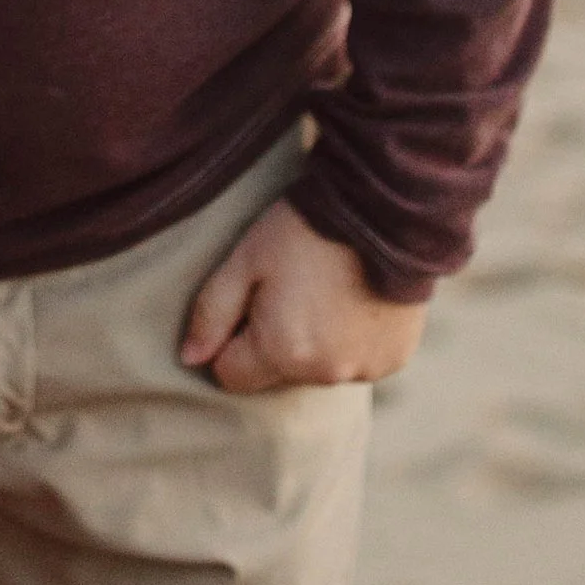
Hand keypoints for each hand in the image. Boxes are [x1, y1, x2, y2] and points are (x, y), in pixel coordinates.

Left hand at [179, 198, 426, 394]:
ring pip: (318, 370)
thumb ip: (211, 313)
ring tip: (326, 290)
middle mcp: (325, 373)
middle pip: (276, 375)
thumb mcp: (245, 261)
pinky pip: (357, 362)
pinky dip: (351, 340)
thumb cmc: (305, 230)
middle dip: (273, 343)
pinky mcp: (394, 358)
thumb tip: (190, 358)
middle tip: (290, 289)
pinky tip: (356, 300)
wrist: (383, 209)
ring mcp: (364, 369)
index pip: (231, 375)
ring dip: (315, 344)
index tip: (249, 302)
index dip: (231, 341)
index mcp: (283, 352)